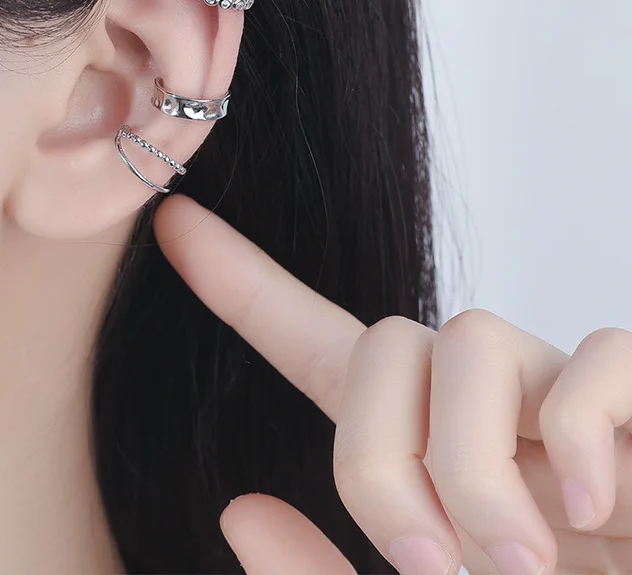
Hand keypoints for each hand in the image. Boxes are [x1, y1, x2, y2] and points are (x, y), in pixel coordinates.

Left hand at [153, 195, 631, 574]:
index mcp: (424, 447)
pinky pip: (593, 360)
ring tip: (516, 561)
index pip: (311, 343)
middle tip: (422, 565)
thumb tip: (238, 511)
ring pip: (467, 340)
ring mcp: (563, 392)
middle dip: (374, 456)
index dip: (241, 283)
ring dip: (471, 469)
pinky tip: (601, 509)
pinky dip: (580, 441)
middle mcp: (482, 402)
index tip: (174, 222)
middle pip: (382, 343)